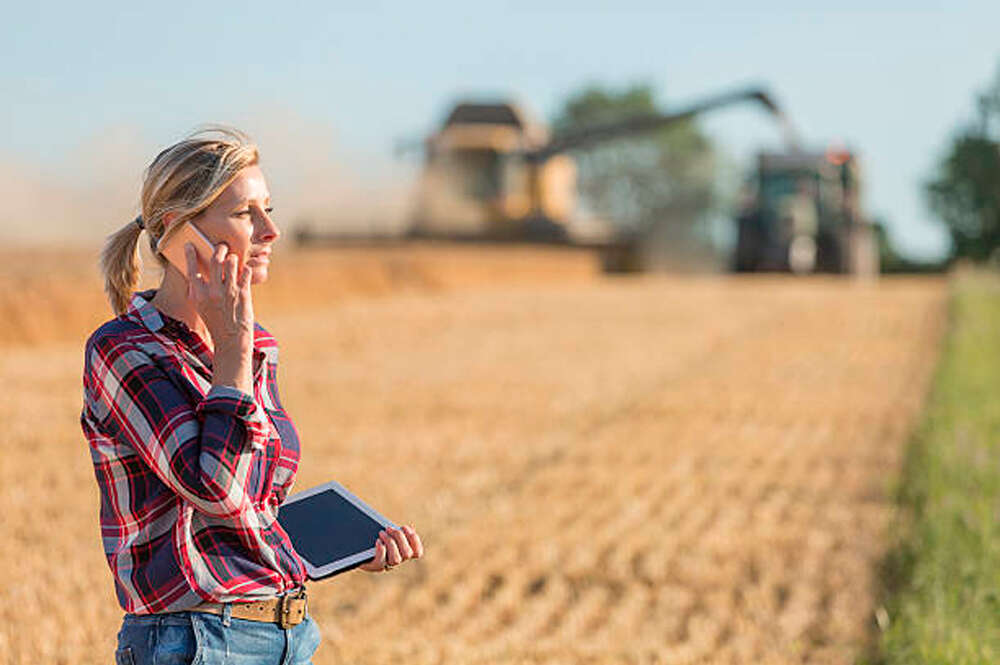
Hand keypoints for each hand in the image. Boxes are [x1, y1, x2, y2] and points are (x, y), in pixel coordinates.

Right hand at [186, 242, 254, 392]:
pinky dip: (246, 268)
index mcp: (198, 295)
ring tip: (234, 257)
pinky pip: (245, 273)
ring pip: (231, 263)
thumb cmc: (215, 322)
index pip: (192, 268)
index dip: (191, 254)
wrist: (231, 341)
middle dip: (219, 248)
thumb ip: (198, 290)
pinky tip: (245, 269)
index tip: (191, 244)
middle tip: (221, 245)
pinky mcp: (243, 295)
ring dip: (233, 257)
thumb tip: (196, 271)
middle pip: (215, 260)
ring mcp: (229, 293)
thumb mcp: (200, 307)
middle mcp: (212, 292)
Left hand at [359, 525, 423, 572]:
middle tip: (389, 528)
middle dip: (400, 538)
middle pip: (407, 554)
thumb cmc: (373, 539)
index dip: (415, 540)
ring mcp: (386, 565)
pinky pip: (381, 562)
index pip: (417, 552)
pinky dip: (381, 550)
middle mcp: (397, 561)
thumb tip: (410, 528)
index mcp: (402, 553)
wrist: (356, 550)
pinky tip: (377, 541)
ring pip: (396, 559)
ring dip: (390, 543)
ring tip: (382, 533)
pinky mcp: (375, 567)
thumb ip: (398, 532)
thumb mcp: (387, 534)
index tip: (405, 527)